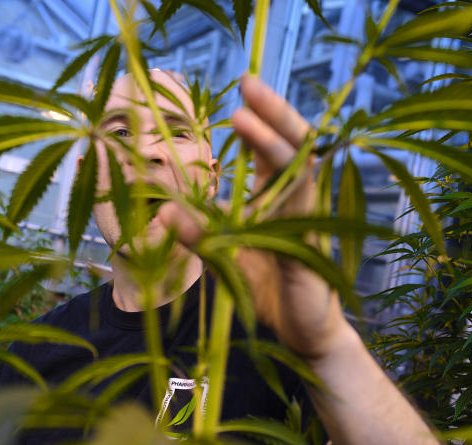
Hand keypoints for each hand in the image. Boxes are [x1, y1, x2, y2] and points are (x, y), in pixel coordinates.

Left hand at [159, 74, 349, 361]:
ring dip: (270, 144)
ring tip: (244, 117)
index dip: (261, 119)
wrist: (303, 335)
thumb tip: (163, 212)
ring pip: (297, 173)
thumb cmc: (270, 290)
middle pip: (293, 147)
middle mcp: (298, 204)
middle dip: (273, 113)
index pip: (273, 149)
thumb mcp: (226, 256)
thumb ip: (200, 233)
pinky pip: (289, 219)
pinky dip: (268, 203)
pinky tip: (253, 186)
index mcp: (281, 199)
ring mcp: (308, 224)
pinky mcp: (307, 251)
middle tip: (249, 82)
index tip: (240, 92)